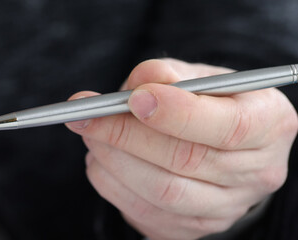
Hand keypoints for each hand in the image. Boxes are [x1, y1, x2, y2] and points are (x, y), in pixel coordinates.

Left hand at [65, 59, 297, 238]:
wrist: (217, 145)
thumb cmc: (207, 101)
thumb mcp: (198, 75)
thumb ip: (169, 74)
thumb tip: (138, 83)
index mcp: (270, 124)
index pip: (229, 127)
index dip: (177, 113)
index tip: (134, 98)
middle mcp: (259, 172)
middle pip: (188, 160)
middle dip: (127, 135)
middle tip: (88, 116)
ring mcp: (227, 207)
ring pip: (163, 191)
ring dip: (114, 161)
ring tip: (91, 135)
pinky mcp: (193, 228)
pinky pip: (144, 213)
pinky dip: (111, 184)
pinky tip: (100, 160)